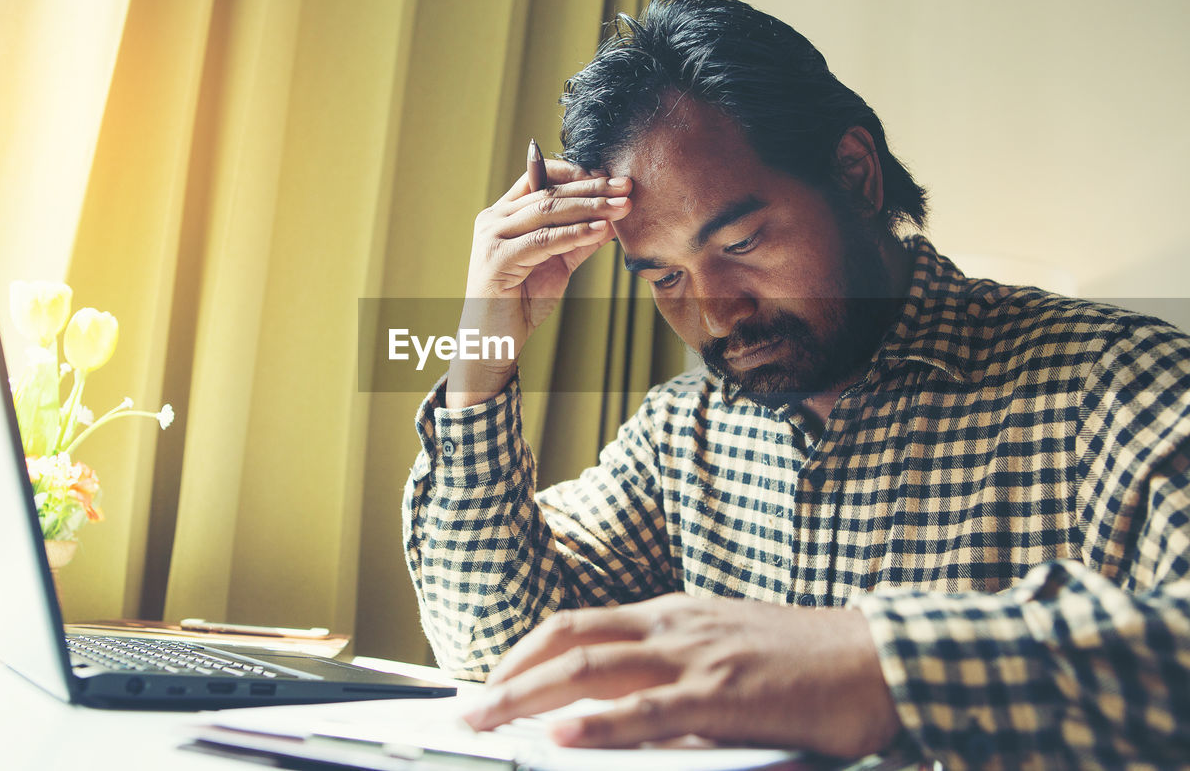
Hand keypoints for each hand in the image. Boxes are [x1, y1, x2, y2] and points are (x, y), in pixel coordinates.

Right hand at [445, 160, 630, 407]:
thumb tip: (613, 218)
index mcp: (504, 214)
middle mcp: (493, 219)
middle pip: (549, 192)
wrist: (493, 342)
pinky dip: (574, 233)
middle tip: (626, 186)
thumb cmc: (522, 303)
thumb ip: (579, 239)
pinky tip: (600, 230)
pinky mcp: (496, 259)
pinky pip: (543, 240)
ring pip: (547, 211)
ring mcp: (491, 237)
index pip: (540, 177)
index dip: (576, 174)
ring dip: (590, 208)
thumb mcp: (557, 263)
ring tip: (621, 207)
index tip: (611, 178)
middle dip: (592, 188)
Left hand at [460, 593, 901, 758]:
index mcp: (673, 614)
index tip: (492, 682)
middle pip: (569, 640)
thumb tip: (616, 708)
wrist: (881, 658)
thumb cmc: (808, 660)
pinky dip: (600, 724)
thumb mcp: (728, 649)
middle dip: (508, 676)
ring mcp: (697, 657)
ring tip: (486, 721)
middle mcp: (674, 626)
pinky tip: (563, 737)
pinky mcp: (725, 697)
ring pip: (592, 669)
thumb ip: (675, 670)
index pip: (579, 624)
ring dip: (528, 697)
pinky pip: (649, 710)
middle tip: (469, 710)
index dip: (526, 652)